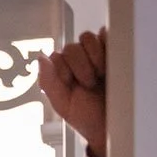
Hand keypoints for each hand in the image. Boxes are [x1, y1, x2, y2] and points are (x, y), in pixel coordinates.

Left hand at [39, 28, 106, 156]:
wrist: (116, 123)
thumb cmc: (88, 116)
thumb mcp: (63, 104)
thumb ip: (49, 82)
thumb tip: (41, 57)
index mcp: (62, 72)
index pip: (56, 57)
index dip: (64, 70)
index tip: (73, 85)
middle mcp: (77, 60)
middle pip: (71, 47)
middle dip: (80, 66)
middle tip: (90, 83)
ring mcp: (96, 53)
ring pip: (87, 38)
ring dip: (94, 55)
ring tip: (101, 74)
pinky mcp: (115, 49)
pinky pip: (106, 34)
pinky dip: (107, 44)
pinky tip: (111, 61)